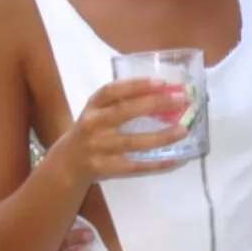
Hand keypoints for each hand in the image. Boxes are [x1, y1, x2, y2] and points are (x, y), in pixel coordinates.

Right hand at [61, 78, 191, 186]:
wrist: (68, 163)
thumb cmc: (93, 130)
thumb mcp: (99, 111)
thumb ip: (124, 102)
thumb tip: (166, 93)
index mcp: (93, 106)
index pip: (113, 91)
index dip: (137, 85)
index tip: (162, 82)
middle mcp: (93, 125)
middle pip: (124, 112)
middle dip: (154, 104)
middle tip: (181, 100)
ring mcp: (98, 148)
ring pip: (132, 142)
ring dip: (160, 136)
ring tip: (183, 130)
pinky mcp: (105, 168)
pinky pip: (135, 166)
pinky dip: (157, 163)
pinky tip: (177, 159)